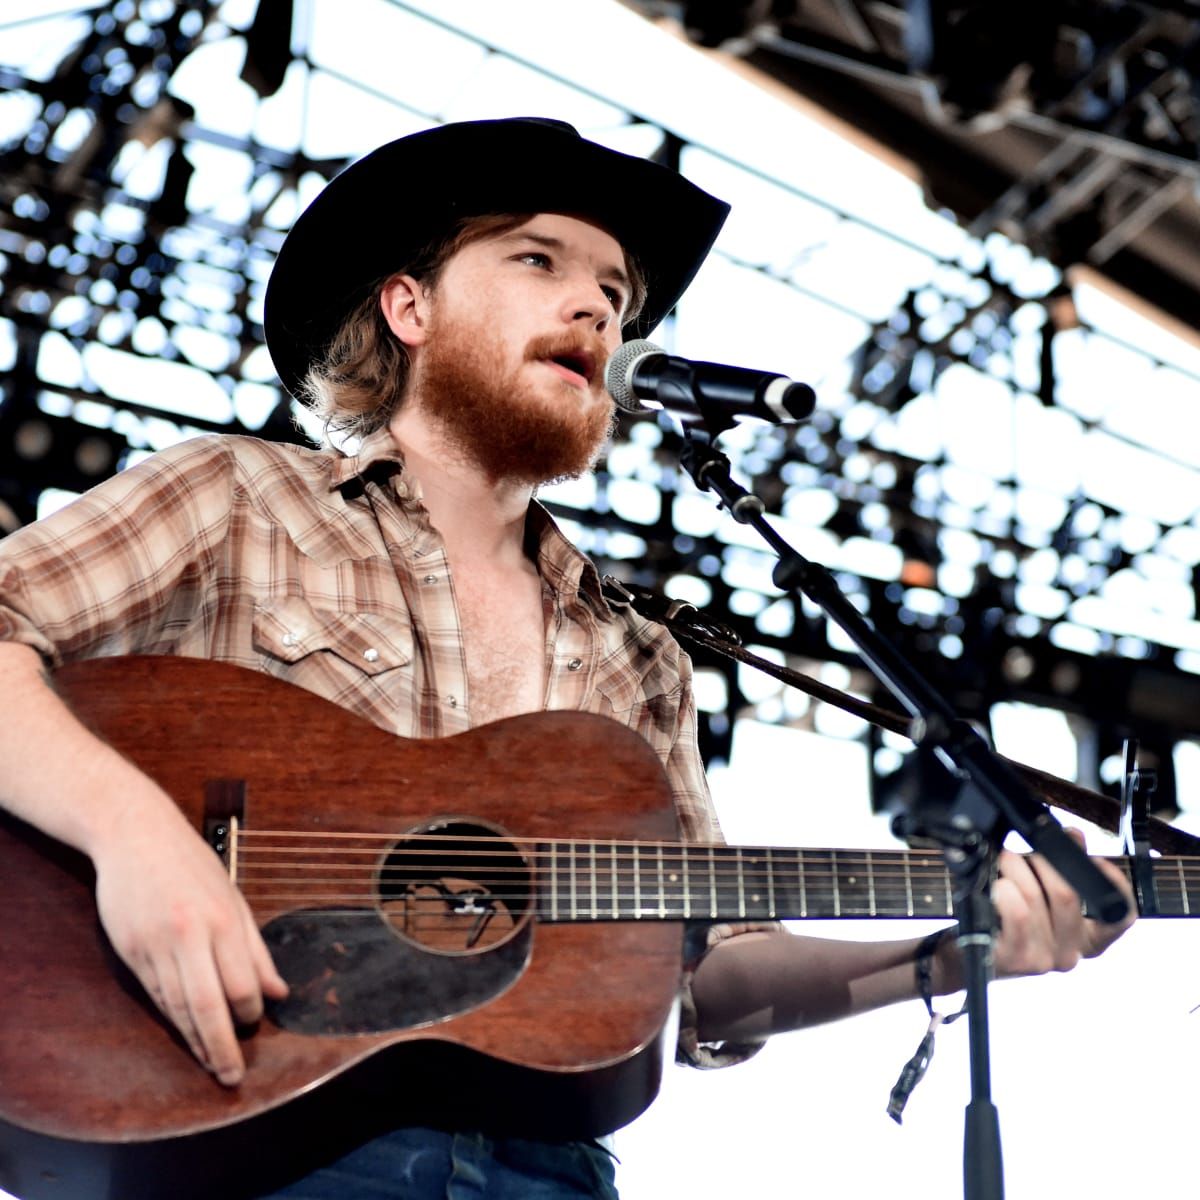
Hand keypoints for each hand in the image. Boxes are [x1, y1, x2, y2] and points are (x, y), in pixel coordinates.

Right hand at [91, 786, 287, 1085]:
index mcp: (223, 920)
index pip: (241, 984)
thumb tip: (279, 993)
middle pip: (206, 1006)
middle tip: (232, 1076)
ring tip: (210, 1063)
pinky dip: (171, 1018)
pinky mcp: (129, 950)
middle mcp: (189, 935)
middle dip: (221, 1047)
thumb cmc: (192, 865)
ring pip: (176, 1007)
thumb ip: (256, 949)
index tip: (255, 1025)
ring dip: (194, 1041)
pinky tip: (183, 1034)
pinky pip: (154, 994)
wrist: (135, 835)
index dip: (250, 1012)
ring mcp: (155, 945)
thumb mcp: (234, 898)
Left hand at [988, 828, 1135, 979]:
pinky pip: (1016, 913)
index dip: (1113, 882)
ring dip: (1015, 869)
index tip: (1093, 857)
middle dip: (1042, 861)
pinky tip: (997, 887)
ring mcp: (1045, 959)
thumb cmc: (1008, 915)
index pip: (1122, 915)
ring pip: (1035, 897)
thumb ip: (1063, 865)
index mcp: (1087, 938)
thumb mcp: (1040, 890)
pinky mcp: (1016, 959)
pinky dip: (1004, 890)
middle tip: (1021, 852)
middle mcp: (1072, 952)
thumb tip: (1075, 836)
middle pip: (1068, 894)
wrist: (969, 949)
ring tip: (1003, 863)